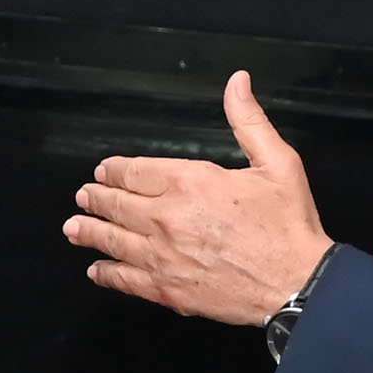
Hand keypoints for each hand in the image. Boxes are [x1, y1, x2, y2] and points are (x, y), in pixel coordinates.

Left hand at [66, 70, 331, 323]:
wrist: (298, 284)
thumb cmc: (289, 226)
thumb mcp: (278, 163)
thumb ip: (249, 121)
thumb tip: (237, 82)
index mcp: (190, 182)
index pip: (135, 171)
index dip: (114, 170)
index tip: (103, 171)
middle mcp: (166, 218)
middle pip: (116, 204)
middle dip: (96, 198)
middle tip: (83, 196)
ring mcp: (162, 256)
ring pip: (113, 240)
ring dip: (90, 232)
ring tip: (75, 228)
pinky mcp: (167, 290)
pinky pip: (126, 279)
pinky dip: (107, 273)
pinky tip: (97, 269)